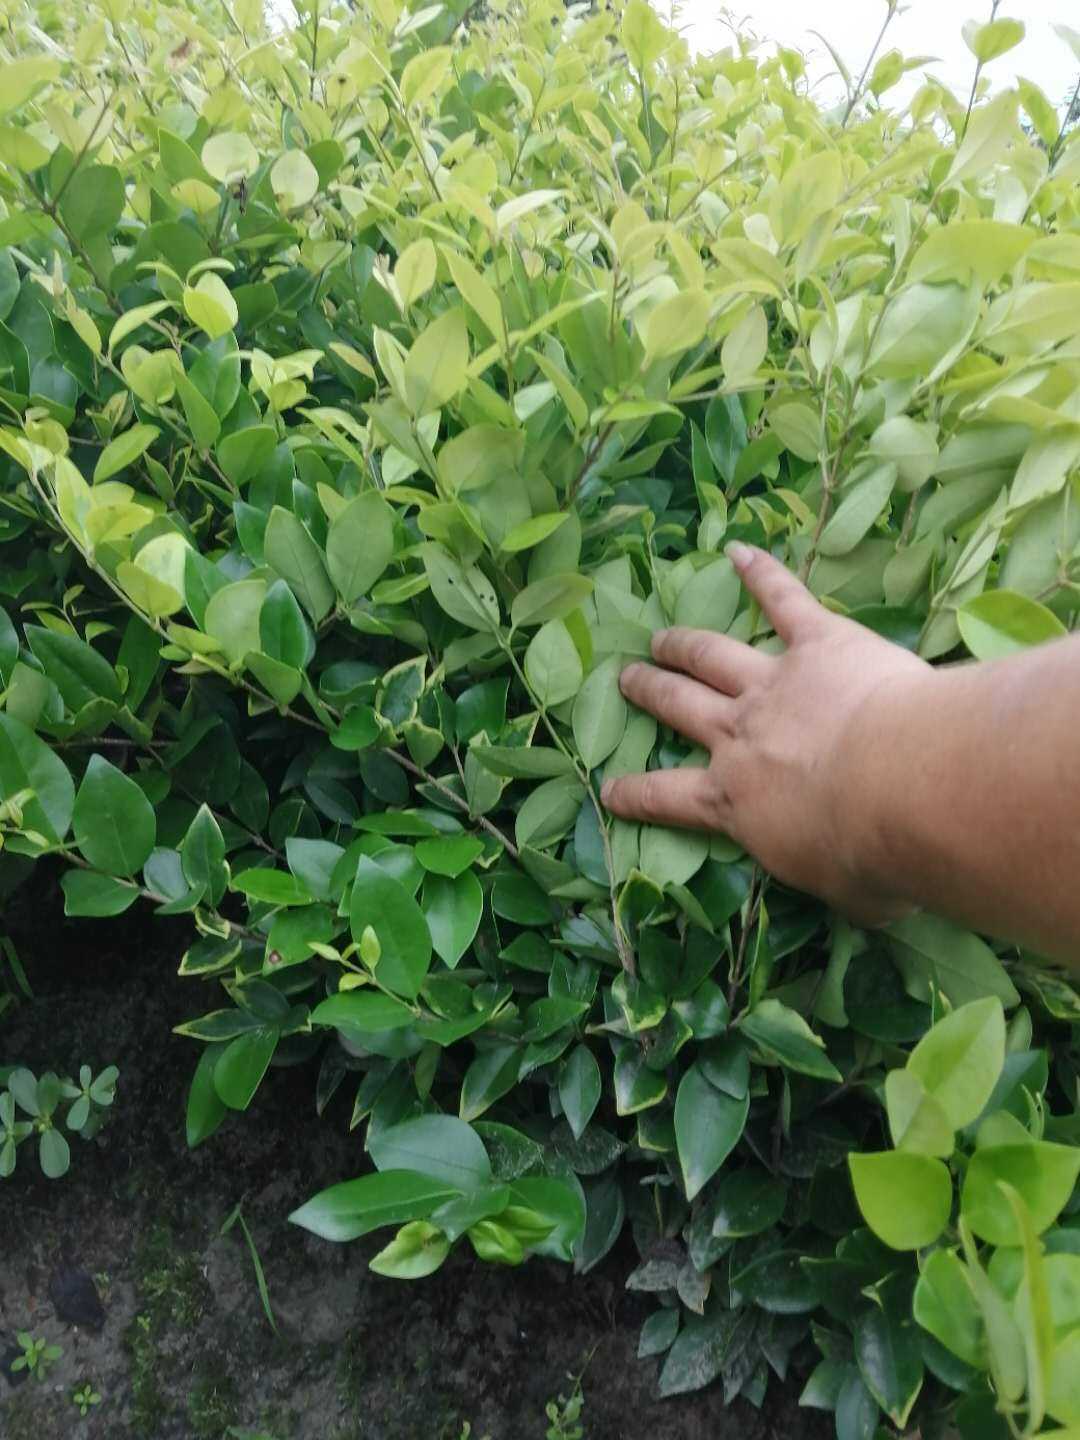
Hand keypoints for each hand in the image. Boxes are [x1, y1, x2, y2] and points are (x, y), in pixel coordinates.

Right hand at [601, 542, 935, 923]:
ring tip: (662, 636)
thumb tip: (861, 895)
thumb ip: (841, 884)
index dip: (636, 794)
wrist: (906, 786)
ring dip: (685, 644)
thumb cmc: (875, 854)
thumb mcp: (850, 893)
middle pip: (681, 707)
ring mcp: (774, 683)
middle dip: (651, 691)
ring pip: (713, 656)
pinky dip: (762, 574)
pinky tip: (741, 551)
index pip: (668, 798)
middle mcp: (739, 736)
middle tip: (629, 677)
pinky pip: (785, 601)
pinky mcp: (819, 642)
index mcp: (734, 802)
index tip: (611, 788)